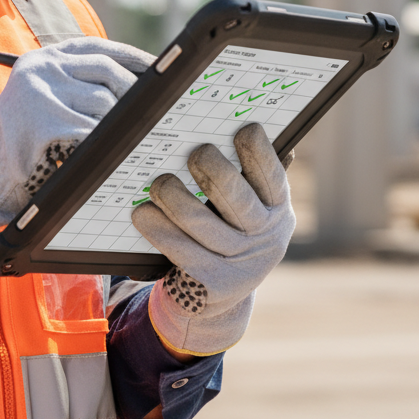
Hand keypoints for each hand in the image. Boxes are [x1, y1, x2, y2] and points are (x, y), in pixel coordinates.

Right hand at [0, 38, 153, 247]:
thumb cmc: (25, 136)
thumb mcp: (47, 96)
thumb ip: (76, 81)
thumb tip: (136, 78)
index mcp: (43, 57)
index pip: (97, 46)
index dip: (130, 56)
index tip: (157, 67)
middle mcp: (40, 67)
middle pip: (106, 70)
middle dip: (134, 91)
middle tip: (151, 110)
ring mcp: (40, 92)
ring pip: (103, 101)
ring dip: (118, 122)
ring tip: (121, 137)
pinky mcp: (43, 121)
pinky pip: (91, 129)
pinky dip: (104, 142)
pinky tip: (106, 151)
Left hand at [131, 123, 295, 356]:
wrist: (222, 292)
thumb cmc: (232, 228)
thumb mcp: (252, 206)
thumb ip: (251, 174)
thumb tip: (250, 126)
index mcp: (276, 208)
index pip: (273, 177)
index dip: (260, 153)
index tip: (244, 129)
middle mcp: (263, 236)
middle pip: (237, 199)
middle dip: (213, 170)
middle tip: (195, 153)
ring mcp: (238, 263)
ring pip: (202, 224)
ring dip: (175, 197)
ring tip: (158, 182)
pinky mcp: (211, 284)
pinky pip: (181, 251)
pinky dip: (159, 229)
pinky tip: (142, 213)